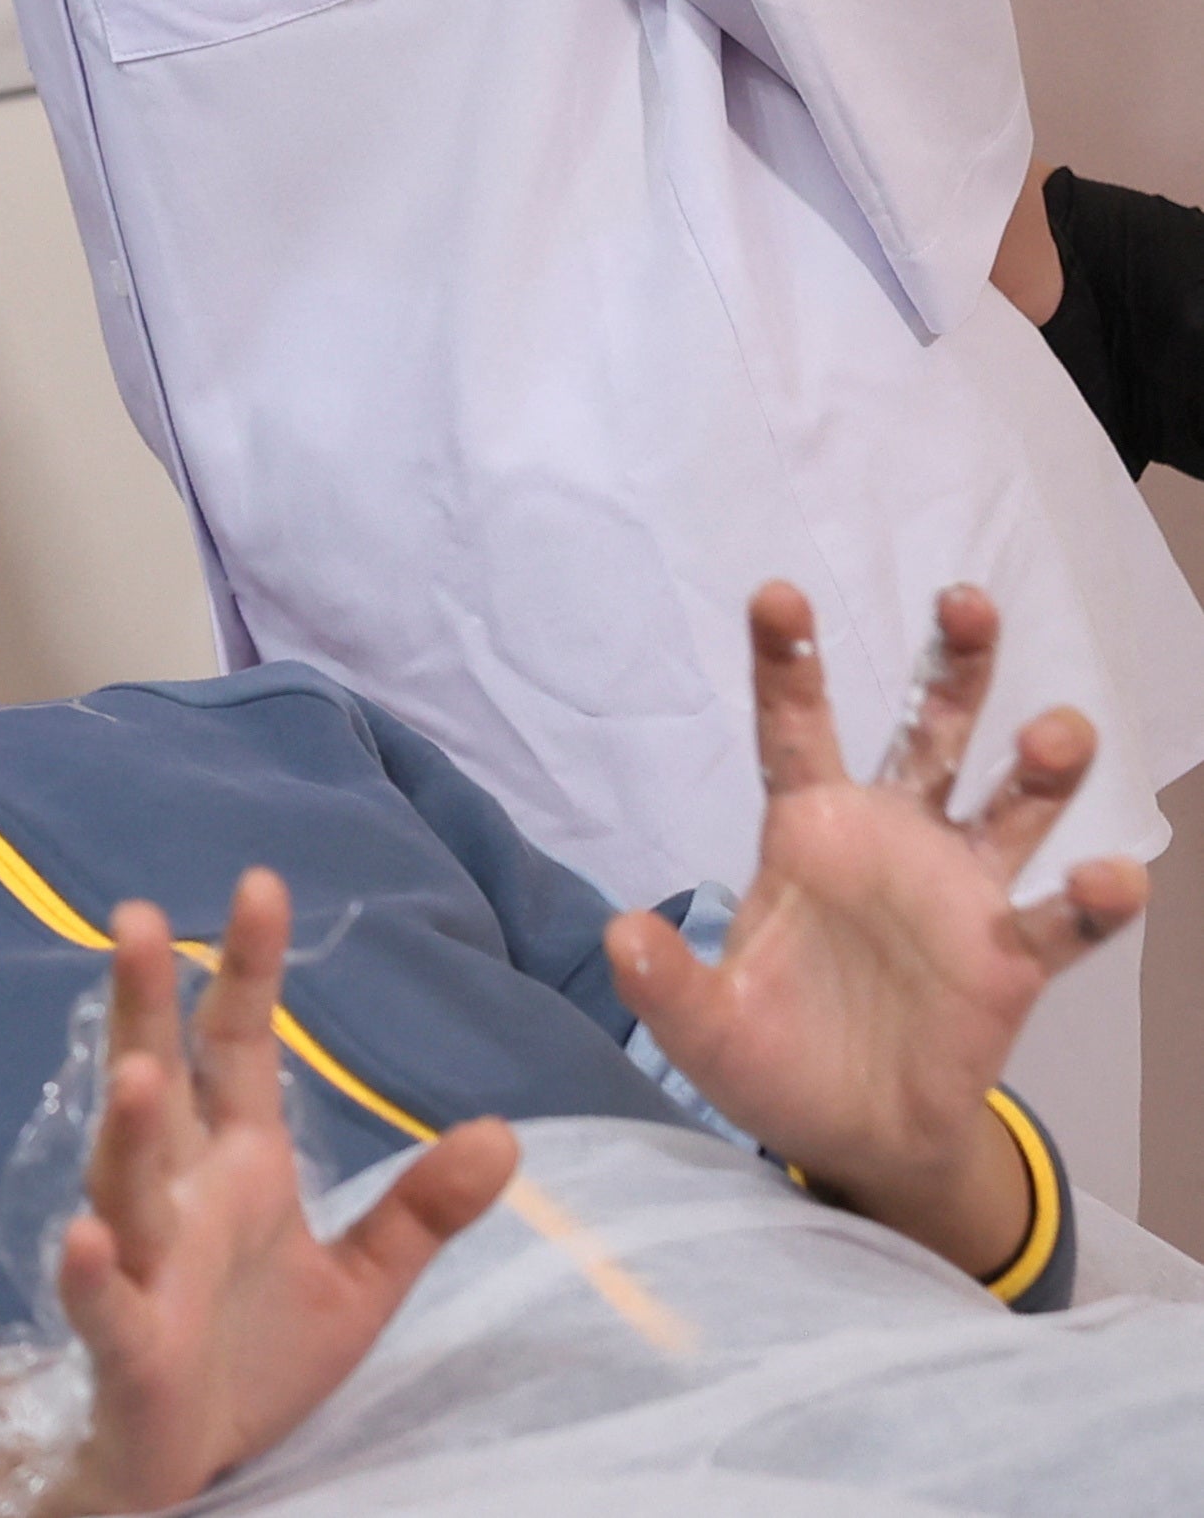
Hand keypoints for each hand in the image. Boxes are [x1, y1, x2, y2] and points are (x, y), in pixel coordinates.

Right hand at [54, 872, 517, 1512]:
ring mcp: (147, 1264)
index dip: (249, 970)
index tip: (259, 884)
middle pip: (160, 1082)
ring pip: (128, 1183)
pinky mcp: (129, 1345)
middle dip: (146, 1003)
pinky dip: (93, 1269)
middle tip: (139, 919)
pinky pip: (107, 1302)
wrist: (195, 1464)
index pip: (238, 1047)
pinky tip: (89, 1235)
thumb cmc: (259, 1354)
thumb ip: (421, 1209)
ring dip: (127, 1129)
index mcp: (238, 1164)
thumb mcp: (362, 1281)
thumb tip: (505, 1131)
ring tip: (138, 1071)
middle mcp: (182, 1195)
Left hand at [607, 583, 1139, 1272]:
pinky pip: (1058, 920)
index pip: (794, 729)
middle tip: (965, 600)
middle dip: (952, 667)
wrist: (854, 1135)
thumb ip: (666, 983)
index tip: (777, 592)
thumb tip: (620, 935)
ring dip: (1039, 766)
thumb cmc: (773, 1057)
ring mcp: (958, 891)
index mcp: (808, 830)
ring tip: (1056, 731)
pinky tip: (1109, 878)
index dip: (788, 662)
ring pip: (1009, 803)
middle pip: (927, 733)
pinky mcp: (1011, 958)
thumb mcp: (704, 1026)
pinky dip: (1089, 901)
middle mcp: (891, 839)